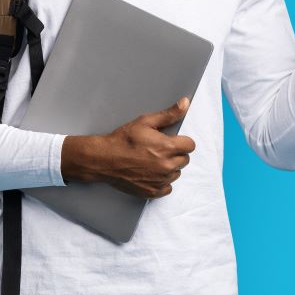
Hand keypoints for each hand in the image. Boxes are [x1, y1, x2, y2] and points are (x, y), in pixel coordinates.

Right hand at [60, 97, 195, 198]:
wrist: (105, 159)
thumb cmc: (123, 140)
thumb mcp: (145, 122)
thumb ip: (168, 114)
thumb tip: (185, 103)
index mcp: (167, 147)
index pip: (190, 146)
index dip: (182, 141)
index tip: (173, 141)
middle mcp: (167, 165)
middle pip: (184, 160)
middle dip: (175, 154)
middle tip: (159, 149)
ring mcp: (160, 180)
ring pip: (176, 173)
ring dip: (169, 167)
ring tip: (153, 160)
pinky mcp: (153, 191)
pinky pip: (168, 187)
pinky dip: (162, 181)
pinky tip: (151, 173)